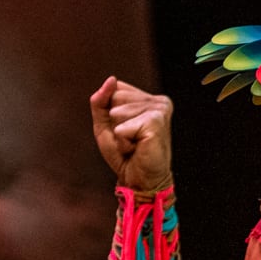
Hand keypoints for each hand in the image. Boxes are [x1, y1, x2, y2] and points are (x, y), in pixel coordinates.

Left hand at [90, 78, 172, 193]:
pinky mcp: (156, 122)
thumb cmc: (124, 154)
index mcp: (148, 98)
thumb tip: (111, 79)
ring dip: (119, 134)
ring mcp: (159, 109)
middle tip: (129, 139)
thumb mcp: (105, 125)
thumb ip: (101, 101)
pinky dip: (123, 142)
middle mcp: (158, 100)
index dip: (109, 113)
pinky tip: (137, 148)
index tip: (124, 130)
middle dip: (113, 123)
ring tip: (133, 144)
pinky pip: (122, 128)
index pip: (115, 89)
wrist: (140, 180)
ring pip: (117, 112)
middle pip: (115, 98)